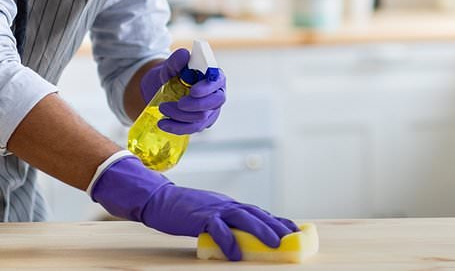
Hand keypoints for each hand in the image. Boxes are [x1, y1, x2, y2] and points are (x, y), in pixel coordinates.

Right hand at [91, 155, 297, 260]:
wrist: (159, 200)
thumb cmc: (185, 211)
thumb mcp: (210, 215)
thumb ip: (226, 223)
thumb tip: (244, 240)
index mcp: (229, 204)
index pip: (258, 212)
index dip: (277, 220)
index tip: (295, 229)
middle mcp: (226, 204)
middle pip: (256, 213)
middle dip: (276, 226)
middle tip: (292, 238)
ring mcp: (214, 209)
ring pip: (243, 217)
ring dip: (261, 230)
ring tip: (275, 244)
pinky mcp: (200, 217)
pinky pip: (218, 229)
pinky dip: (228, 241)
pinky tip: (236, 254)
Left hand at [139, 49, 226, 134]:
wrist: (159, 89)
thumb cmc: (170, 74)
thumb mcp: (170, 66)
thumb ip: (176, 60)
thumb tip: (184, 55)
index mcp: (212, 76)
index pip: (218, 81)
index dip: (208, 87)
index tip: (193, 91)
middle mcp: (215, 94)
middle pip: (214, 103)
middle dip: (196, 105)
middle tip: (179, 103)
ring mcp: (209, 111)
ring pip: (201, 118)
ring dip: (181, 116)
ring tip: (163, 109)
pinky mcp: (199, 123)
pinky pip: (192, 129)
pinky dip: (177, 127)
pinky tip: (163, 123)